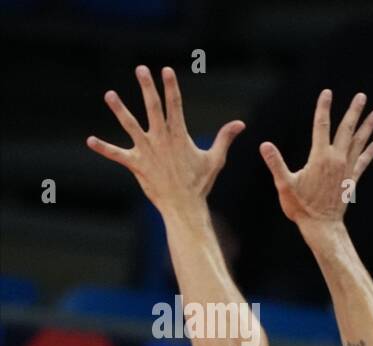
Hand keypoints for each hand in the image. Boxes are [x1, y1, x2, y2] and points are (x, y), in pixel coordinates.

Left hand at [87, 66, 243, 212]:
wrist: (185, 206)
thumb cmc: (200, 184)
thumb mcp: (215, 159)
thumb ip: (225, 138)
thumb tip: (240, 124)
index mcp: (179, 135)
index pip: (176, 105)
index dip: (171, 86)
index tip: (166, 70)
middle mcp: (162, 139)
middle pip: (153, 108)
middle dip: (147, 87)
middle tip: (141, 69)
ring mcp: (147, 151)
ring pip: (130, 125)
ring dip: (119, 110)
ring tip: (109, 94)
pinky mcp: (136, 164)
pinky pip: (117, 155)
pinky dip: (103, 148)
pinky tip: (90, 140)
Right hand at [260, 90, 372, 227]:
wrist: (322, 227)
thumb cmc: (301, 207)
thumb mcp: (284, 184)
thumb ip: (276, 163)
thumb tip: (264, 144)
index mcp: (320, 157)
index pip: (322, 125)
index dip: (324, 107)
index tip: (327, 92)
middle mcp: (337, 160)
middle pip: (347, 130)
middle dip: (354, 111)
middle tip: (362, 96)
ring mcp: (347, 170)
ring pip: (359, 143)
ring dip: (368, 127)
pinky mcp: (352, 180)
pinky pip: (363, 162)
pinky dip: (370, 152)